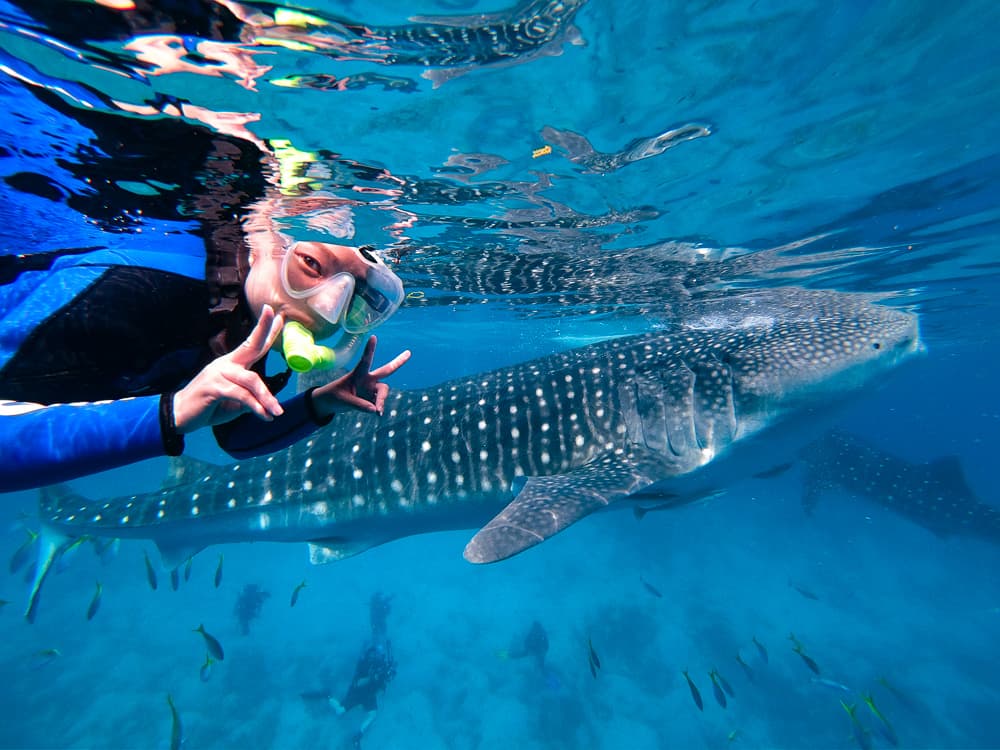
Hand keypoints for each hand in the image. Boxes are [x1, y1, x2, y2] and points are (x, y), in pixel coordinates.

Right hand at [172, 305, 284, 432]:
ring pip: (251, 380)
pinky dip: (256, 407)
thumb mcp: (235, 402)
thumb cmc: (208, 406)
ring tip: (277, 411)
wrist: (179, 415)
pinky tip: (265, 416)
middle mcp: (226, 364)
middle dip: (264, 330)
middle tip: (279, 317)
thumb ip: (250, 397)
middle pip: (250, 346)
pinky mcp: (214, 388)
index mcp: (231, 364)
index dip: (265, 331)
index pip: (252, 345)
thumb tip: (266, 402)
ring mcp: (219, 374)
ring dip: (267, 398)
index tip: (278, 316)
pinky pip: (241, 395)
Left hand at [311, 336, 409, 416]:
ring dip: (382, 401)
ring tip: (378, 412)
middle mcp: (367, 379)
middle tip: (408, 353)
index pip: (365, 360)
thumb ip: (359, 405)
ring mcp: (371, 388)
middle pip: (386, 370)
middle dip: (398, 362)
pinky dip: (378, 409)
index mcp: (358, 374)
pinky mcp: (372, 398)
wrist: (330, 403)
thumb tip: (375, 410)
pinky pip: (379, 403)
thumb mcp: (344, 401)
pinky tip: (377, 414)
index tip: (373, 336)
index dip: (370, 350)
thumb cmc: (334, 397)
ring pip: (383, 392)